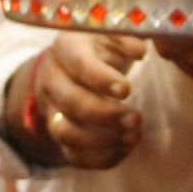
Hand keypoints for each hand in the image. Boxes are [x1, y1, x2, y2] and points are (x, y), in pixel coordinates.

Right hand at [36, 32, 147, 169]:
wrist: (66, 67)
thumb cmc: (96, 47)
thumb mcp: (109, 33)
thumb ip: (126, 37)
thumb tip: (140, 49)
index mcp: (66, 49)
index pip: (79, 66)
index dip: (102, 80)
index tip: (127, 89)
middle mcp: (52, 81)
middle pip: (72, 104)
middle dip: (106, 115)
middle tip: (137, 119)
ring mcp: (52, 111)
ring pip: (68, 135)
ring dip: (103, 141)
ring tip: (134, 136)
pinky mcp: (59, 136)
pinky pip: (74, 156)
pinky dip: (100, 158)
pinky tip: (125, 148)